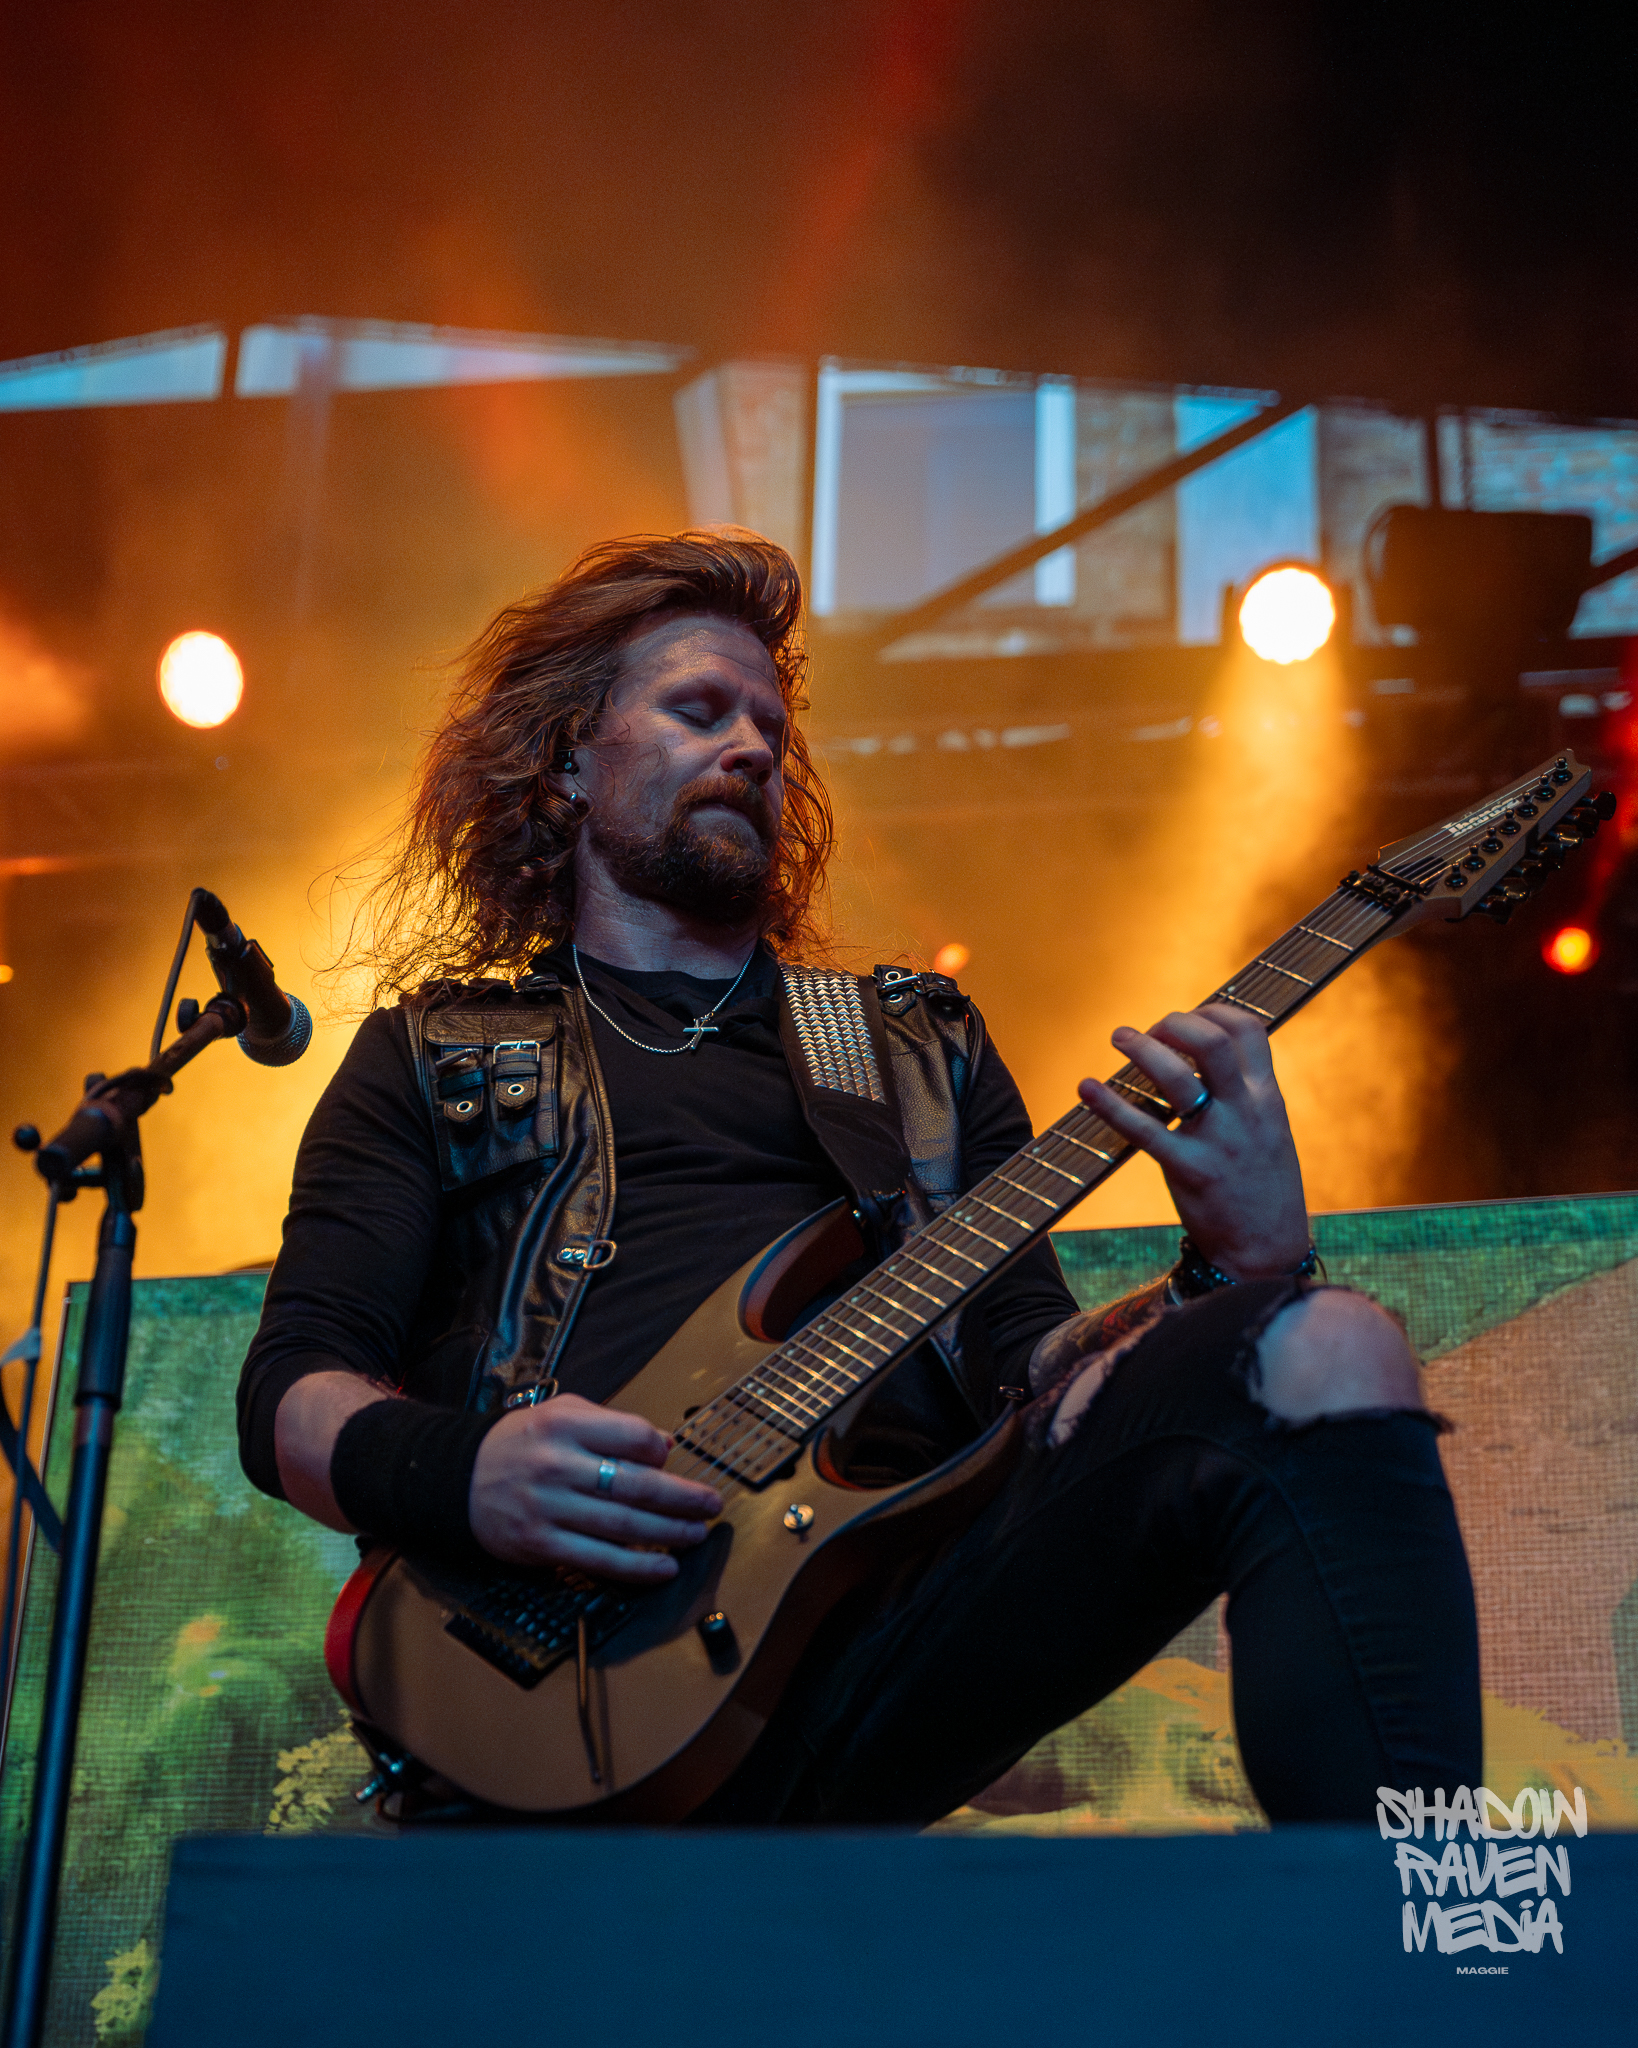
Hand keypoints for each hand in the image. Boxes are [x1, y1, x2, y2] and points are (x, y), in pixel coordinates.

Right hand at [470, 1393, 722, 1582]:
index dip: (659, 1450)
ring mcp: (549, 1508)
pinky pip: (599, 1560)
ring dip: (668, 1533)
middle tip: (711, 1504)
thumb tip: (664, 1444)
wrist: (458, 1479)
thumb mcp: (560, 1414)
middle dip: (682, 1497)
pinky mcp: (541, 1545)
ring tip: (697, 1533)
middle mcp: (558, 1466)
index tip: (671, 1460)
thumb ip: (611, 1424)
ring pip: (622, 1525)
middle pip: (635, 1484)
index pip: (631, 1436)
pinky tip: (664, 1568)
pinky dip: (637, 1567)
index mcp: (565, 1426)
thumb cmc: (520, 1444)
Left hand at [1078, 1002, 1308, 1279]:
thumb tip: (1203, 1058)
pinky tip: (1086, 1087)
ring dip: (1141, 1048)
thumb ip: (1244, 1096)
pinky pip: (1143, 1129)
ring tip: (1119, 1038)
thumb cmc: (1262, 1190)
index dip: (1212, 1012)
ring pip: (1176, 1076)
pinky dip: (1109, 1104)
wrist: (1267, 1252)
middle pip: (1213, 1041)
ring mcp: (1218, 1140)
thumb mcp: (1269, 1132)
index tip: (1184, 1020)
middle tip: (1147, 1032)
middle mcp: (1247, 1112)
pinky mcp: (1189, 1170)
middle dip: (1175, 1024)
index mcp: (1268, 1098)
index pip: (1249, 1030)